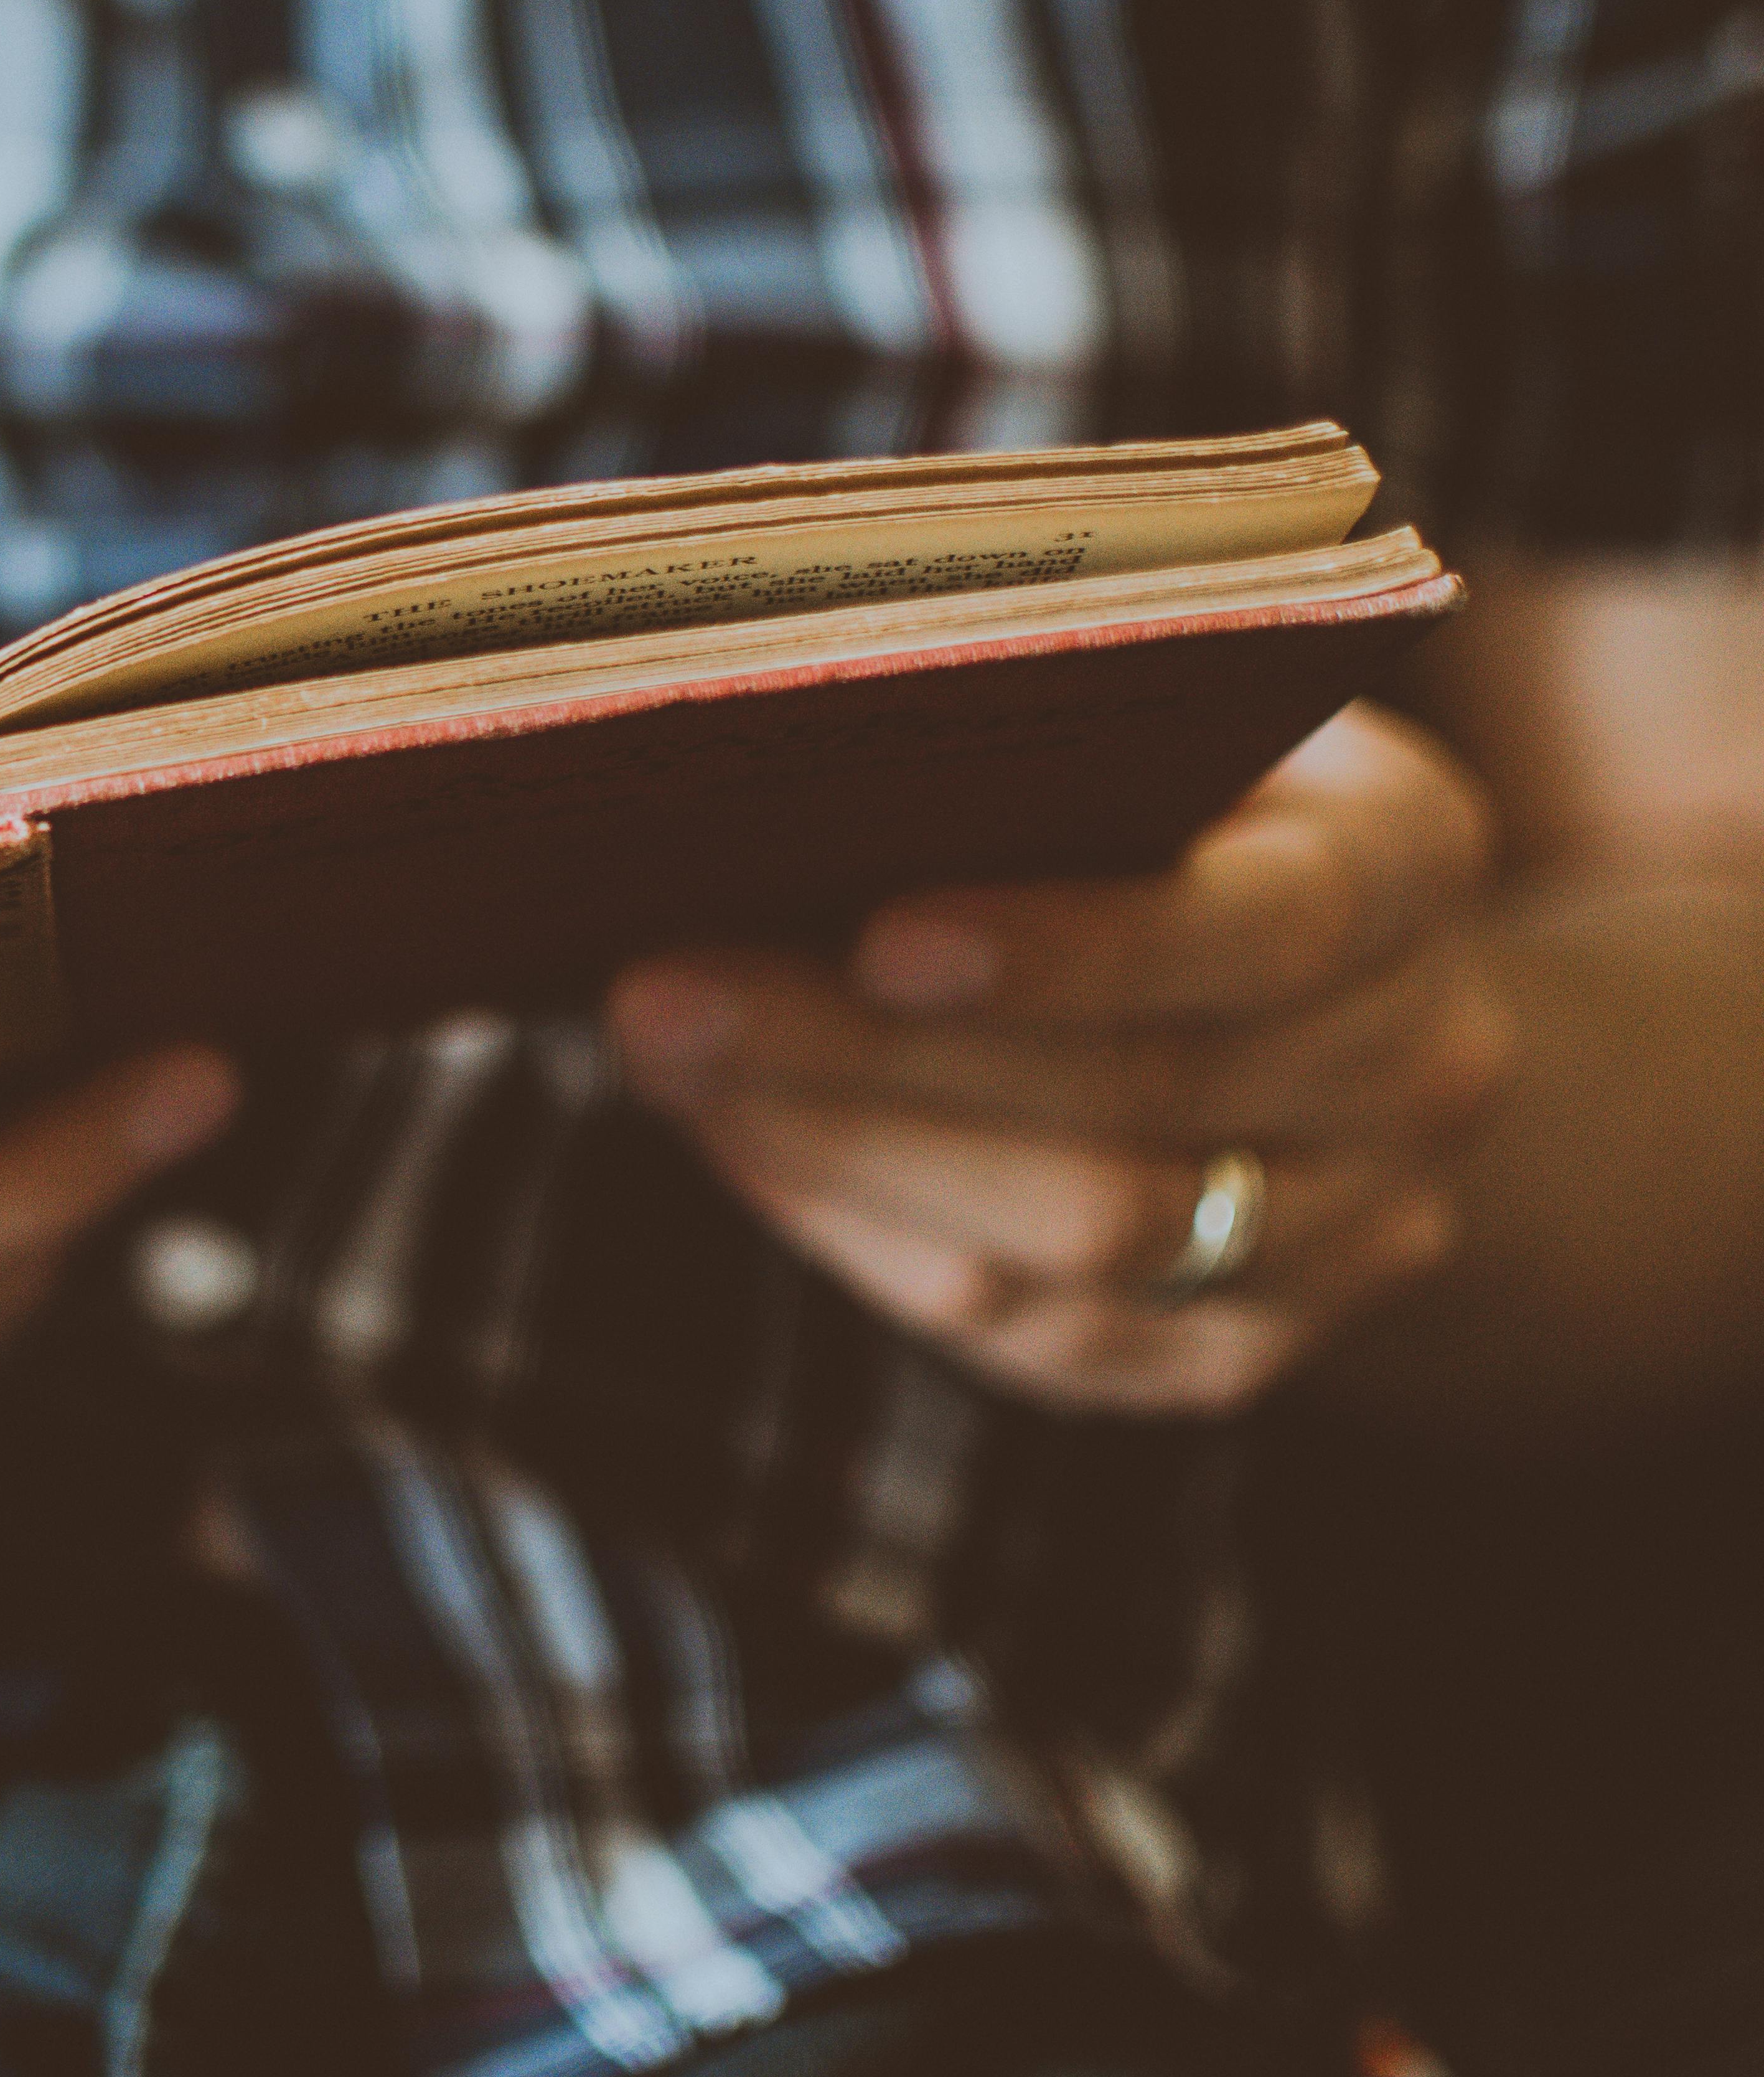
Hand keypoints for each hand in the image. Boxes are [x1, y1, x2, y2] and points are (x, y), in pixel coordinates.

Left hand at [605, 705, 1513, 1415]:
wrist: (1315, 991)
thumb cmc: (1170, 794)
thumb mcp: (1147, 721)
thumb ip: (1016, 736)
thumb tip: (753, 766)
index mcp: (1413, 866)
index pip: (1258, 928)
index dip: (1069, 947)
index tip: (876, 934)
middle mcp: (1419, 1064)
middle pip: (1132, 1105)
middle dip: (866, 1056)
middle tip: (656, 997)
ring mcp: (1353, 1232)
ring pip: (1074, 1244)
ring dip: (839, 1152)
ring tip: (666, 1060)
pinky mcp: (1240, 1355)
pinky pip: (1036, 1335)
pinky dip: (867, 1234)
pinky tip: (745, 1139)